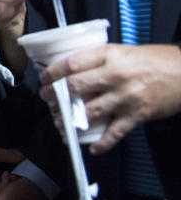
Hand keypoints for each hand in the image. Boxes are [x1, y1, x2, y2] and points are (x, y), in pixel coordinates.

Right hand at [0, 141, 23, 199]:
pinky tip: (2, 178)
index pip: (1, 193)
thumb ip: (9, 155)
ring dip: (7, 187)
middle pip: (3, 198)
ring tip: (7, 175)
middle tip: (14, 175)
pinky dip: (2, 187)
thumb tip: (25, 158)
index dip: (9, 183)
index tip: (9, 172)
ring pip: (1, 198)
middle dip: (10, 186)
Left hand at [39, 43, 180, 153]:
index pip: (72, 64)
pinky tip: (92, 148)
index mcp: (109, 55)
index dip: (53, 73)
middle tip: (46, 100)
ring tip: (59, 123)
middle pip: (76, 87)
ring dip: (70, 120)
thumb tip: (72, 69)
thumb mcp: (123, 51)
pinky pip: (115, 133)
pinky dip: (102, 143)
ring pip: (90, 111)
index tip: (44, 79)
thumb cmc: (155, 60)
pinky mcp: (137, 115)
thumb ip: (99, 60)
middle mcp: (115, 76)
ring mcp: (126, 97)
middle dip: (56, 96)